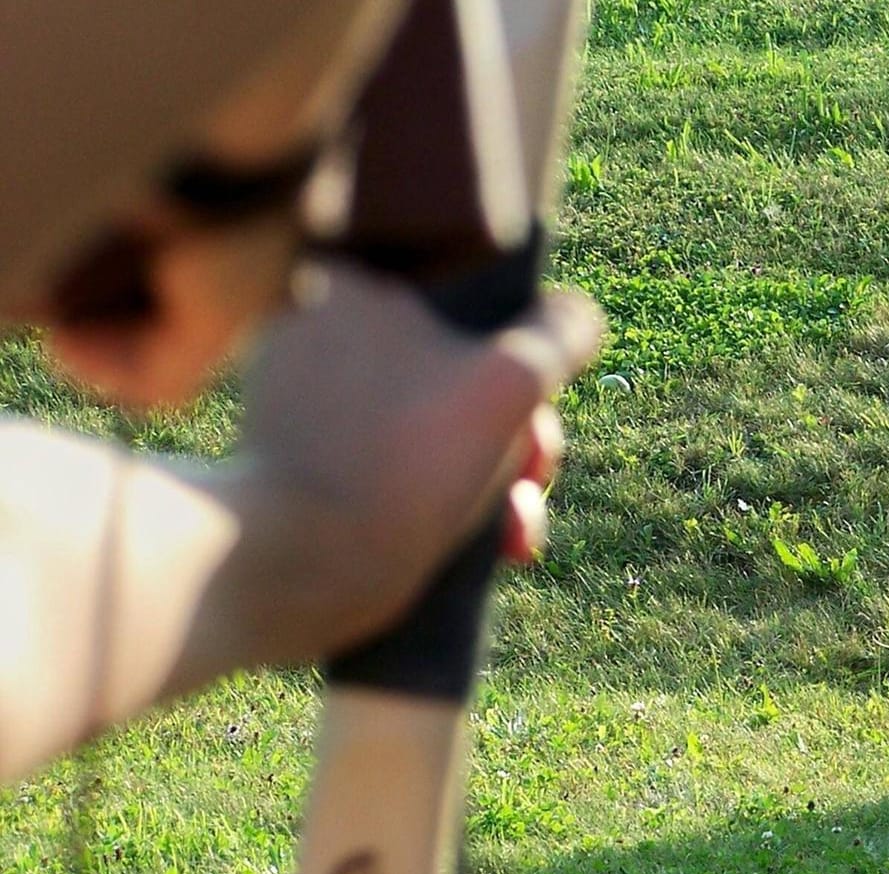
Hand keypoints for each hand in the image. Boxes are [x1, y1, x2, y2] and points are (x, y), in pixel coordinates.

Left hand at [238, 258, 599, 636]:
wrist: (299, 566)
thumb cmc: (405, 465)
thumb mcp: (510, 385)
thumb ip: (558, 335)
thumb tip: (577, 314)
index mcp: (355, 279)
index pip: (478, 298)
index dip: (525, 355)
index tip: (532, 410)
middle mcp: (323, 324)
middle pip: (467, 365)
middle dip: (520, 434)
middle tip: (533, 476)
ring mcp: (310, 393)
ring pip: (443, 420)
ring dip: (499, 476)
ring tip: (514, 533)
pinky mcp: (304, 453)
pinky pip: (402, 458)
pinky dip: (449, 496)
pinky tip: (487, 545)